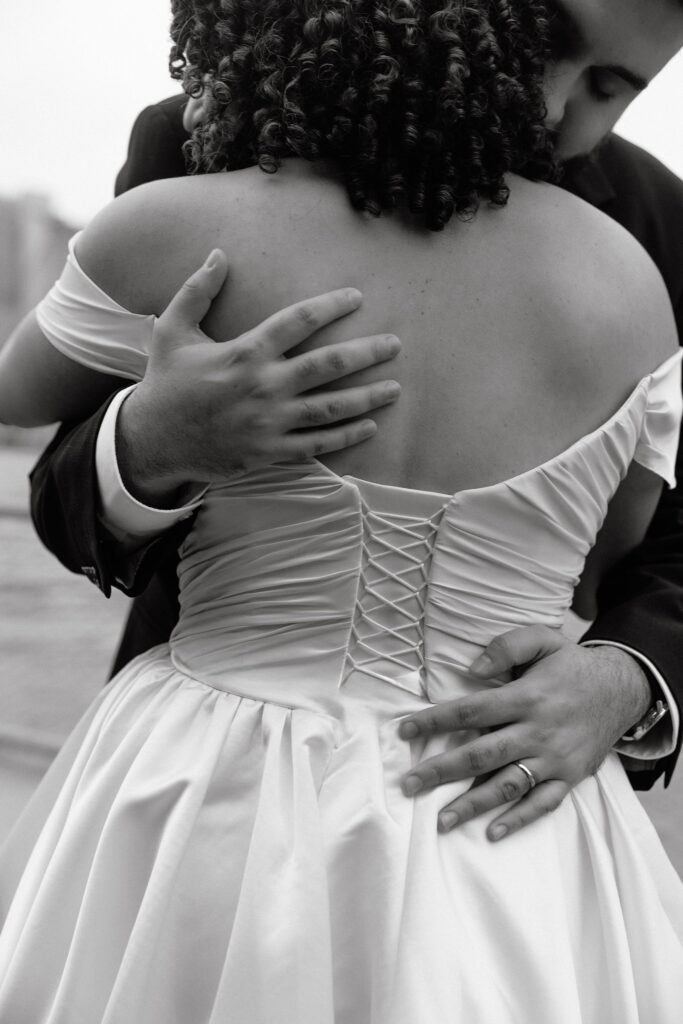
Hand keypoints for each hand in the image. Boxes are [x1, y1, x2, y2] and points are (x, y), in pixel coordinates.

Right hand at [117, 249, 400, 505]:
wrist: (153, 440)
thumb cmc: (166, 382)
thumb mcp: (173, 330)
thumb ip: (197, 290)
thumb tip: (220, 254)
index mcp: (245, 353)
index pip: (299, 321)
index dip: (332, 305)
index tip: (357, 297)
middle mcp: (263, 387)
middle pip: (327, 365)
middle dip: (366, 353)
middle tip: (395, 344)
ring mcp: (269, 423)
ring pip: (330, 408)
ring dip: (367, 398)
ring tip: (395, 388)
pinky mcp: (269, 451)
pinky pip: (316, 445)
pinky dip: (346, 436)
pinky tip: (370, 426)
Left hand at [399, 626, 651, 840]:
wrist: (623, 689)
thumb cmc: (572, 665)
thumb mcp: (543, 639)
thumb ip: (507, 647)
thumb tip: (473, 670)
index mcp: (527, 697)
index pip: (471, 710)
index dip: (435, 721)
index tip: (404, 731)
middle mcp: (538, 731)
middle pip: (482, 754)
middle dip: (442, 771)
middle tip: (409, 784)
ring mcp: (554, 759)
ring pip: (508, 785)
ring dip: (473, 805)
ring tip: (441, 821)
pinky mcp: (569, 777)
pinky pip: (542, 804)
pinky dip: (518, 820)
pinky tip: (492, 833)